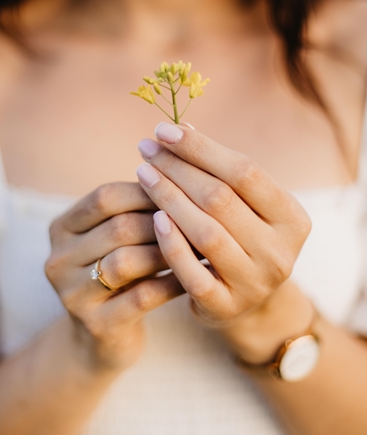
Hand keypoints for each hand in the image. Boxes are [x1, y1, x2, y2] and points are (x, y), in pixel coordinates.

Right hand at [46, 183, 184, 370]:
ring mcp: (72, 293)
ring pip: (127, 261)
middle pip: (118, 227)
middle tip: (202, 217)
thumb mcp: (112, 241)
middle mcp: (58, 258)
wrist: (99, 341)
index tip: (185, 188)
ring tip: (200, 246)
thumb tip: (179, 172)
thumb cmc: (117, 276)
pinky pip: (142, 297)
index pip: (104, 197)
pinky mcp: (95, 324)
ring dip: (168, 252)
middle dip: (163, 221)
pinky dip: (172, 283)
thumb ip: (132, 211)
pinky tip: (195, 277)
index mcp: (60, 229)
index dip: (146, 190)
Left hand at [135, 123, 310, 331]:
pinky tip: (152, 218)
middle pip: (220, 199)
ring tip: (142, 174)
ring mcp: (254, 282)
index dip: (201, 148)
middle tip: (145, 149)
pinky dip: (171, 243)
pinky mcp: (225, 307)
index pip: (244, 171)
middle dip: (177, 168)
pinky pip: (192, 273)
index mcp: (292, 218)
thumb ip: (215, 171)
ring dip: (169, 198)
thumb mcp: (239, 206)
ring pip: (206, 233)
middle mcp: (280, 251)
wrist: (245, 304)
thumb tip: (178, 127)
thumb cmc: (237, 239)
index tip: (163, 130)